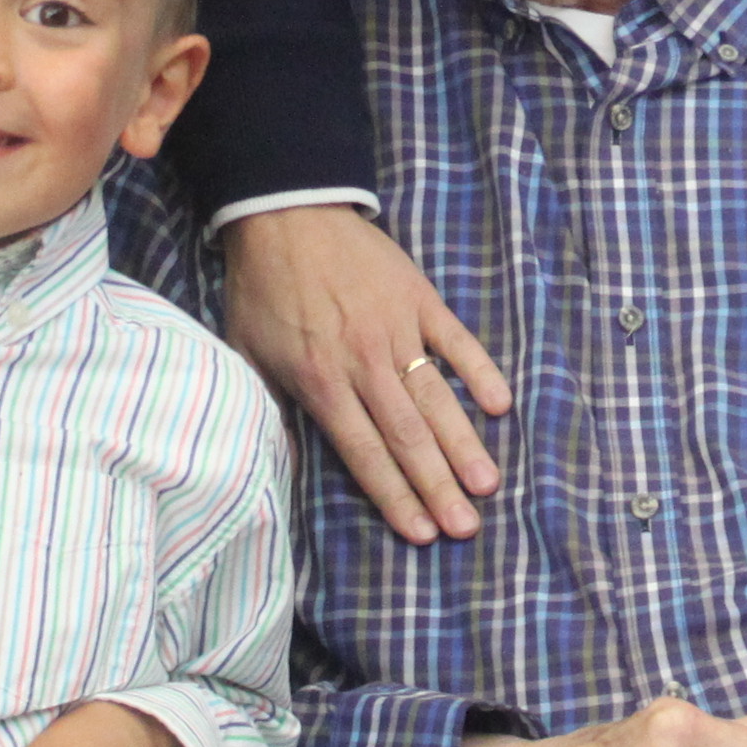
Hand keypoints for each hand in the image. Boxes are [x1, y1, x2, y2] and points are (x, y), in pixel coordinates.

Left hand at [221, 205, 509, 543]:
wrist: (286, 212)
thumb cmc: (262, 288)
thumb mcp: (247, 353)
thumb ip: (271, 410)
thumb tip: (283, 468)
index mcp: (321, 382)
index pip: (365, 453)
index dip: (395, 496)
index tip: (421, 534)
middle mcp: (364, 363)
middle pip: (408, 436)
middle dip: (439, 487)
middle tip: (468, 528)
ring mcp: (397, 329)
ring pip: (435, 398)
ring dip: (463, 444)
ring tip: (488, 484)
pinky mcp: (419, 298)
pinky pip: (456, 340)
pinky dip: (479, 371)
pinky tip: (500, 405)